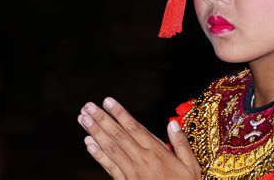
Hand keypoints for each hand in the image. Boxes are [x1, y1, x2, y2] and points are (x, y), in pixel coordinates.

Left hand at [77, 97, 200, 179]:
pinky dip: (98, 155)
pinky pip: (109, 168)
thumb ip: (181, 143)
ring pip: (110, 149)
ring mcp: (131, 173)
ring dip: (95, 133)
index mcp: (157, 152)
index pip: (134, 128)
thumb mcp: (191, 165)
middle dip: (102, 119)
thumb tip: (172, 122)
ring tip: (83, 119)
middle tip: (88, 106)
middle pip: (118, 136)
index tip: (108, 101)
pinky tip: (88, 144)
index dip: (120, 114)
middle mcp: (141, 160)